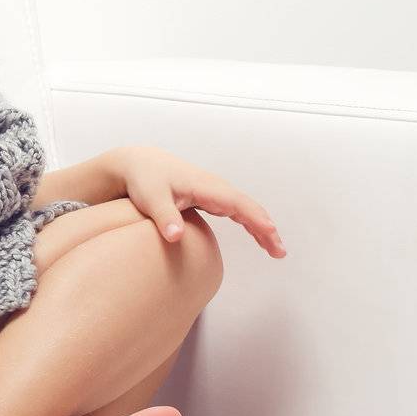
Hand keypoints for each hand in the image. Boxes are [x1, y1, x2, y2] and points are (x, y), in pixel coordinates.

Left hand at [108, 146, 286, 257]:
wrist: (138, 164)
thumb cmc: (145, 179)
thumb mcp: (150, 198)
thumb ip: (164, 217)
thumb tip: (176, 236)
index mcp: (203, 185)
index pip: (235, 202)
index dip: (253, 217)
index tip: (269, 231)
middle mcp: (213, 187)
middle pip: (247, 206)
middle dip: (265, 227)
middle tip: (279, 251)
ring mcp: (214, 192)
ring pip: (245, 209)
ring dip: (262, 227)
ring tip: (276, 251)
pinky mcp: (210, 197)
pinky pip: (237, 211)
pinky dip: (251, 223)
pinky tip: (260, 237)